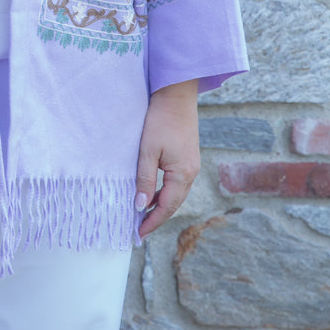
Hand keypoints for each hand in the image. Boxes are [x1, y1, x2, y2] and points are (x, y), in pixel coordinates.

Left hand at [135, 79, 199, 237]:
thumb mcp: (148, 151)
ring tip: (142, 214)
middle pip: (173, 203)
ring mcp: (191, 165)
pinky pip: (176, 182)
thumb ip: (144, 179)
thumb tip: (140, 206)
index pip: (167, 207)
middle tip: (138, 228)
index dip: (152, 222)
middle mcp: (191, 173)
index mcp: (183, 174)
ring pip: (175, 193)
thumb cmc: (160, 120)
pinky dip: (164, 191)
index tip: (138, 234)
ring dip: (160, 204)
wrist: (176, 95)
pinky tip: (151, 192)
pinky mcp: (187, 157)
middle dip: (156, 217)